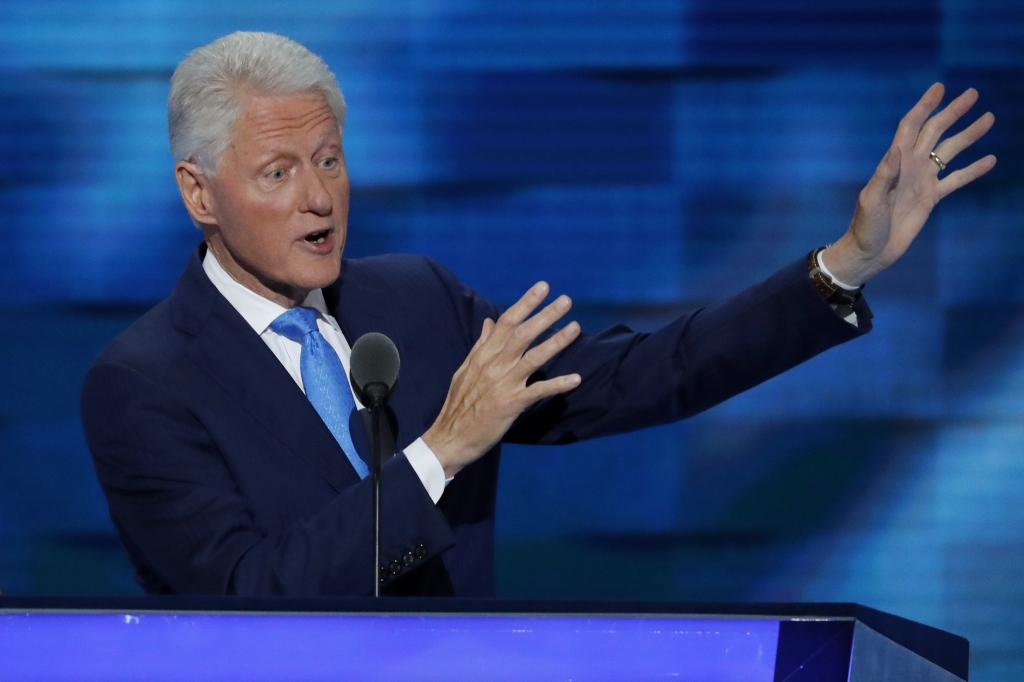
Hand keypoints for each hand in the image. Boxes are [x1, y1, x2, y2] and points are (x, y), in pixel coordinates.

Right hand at [422, 282, 581, 478]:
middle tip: (566, 300)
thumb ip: (481, 345)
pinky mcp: (509, 405)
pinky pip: (537, 391)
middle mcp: (493, 366)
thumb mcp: (465, 370)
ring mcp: (502, 385)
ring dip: (556, 342)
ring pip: (533, 358)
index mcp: (482, 355)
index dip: (525, 303)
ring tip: (575, 328)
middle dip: (545, 315)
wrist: (449, 439)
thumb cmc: (458, 405)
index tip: (543, 287)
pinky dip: (557, 385)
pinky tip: (575, 379)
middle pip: (522, 334)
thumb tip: (490, 322)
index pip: (506, 322)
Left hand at [822, 83, 996, 285]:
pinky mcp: (931, 198)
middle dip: (953, 112)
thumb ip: (885, 174)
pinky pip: (956, 179)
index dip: (924, 106)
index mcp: (895, 162)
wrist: (871, 251)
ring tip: (988, 118)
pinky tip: (990, 160)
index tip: (940, 87)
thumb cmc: (865, 226)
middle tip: (973, 94)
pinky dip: (973, 170)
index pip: (911, 126)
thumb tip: (898, 148)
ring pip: (950, 151)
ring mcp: (923, 180)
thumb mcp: (871, 199)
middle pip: (935, 131)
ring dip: (968, 135)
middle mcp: (910, 165)